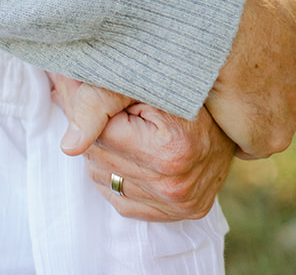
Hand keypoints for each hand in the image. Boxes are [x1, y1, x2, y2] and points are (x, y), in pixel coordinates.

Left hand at [49, 75, 233, 221]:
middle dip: (86, 125)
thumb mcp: (142, 81)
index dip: (80, 104)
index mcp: (172, 151)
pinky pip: (119, 198)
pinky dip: (113, 172)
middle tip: (82, 95)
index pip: (100, 132)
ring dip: (99, 148)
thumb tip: (67, 143)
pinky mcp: (174, 214)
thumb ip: (99, 101)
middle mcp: (176, 186)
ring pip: (103, 177)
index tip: (70, 83)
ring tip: (110, 120)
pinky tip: (124, 147)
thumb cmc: (181, 89)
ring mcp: (177, 205)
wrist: (228, 116)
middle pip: (98, 156)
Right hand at [205, 0, 295, 158]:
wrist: (228, 29)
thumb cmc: (236, 1)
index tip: (234, 58)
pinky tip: (213, 118)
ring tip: (213, 98)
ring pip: (266, 119)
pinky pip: (251, 145)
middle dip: (255, 90)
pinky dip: (233, 135)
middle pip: (279, 95)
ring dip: (244, 113)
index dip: (258, 63)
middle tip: (222, 79)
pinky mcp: (275, 137)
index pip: (284, 64)